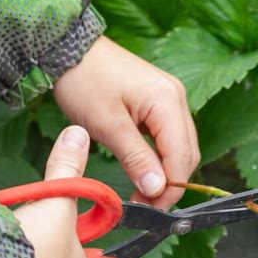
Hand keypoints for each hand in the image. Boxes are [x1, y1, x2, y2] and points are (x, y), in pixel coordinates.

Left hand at [54, 36, 200, 209]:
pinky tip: (146, 169)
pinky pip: (170, 137)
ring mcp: (171, 99)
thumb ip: (136, 158)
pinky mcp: (161, 102)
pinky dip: (161, 157)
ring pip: (181, 147)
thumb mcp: (107, 125)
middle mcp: (177, 99)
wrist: (70, 49)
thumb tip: (157, 189)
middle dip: (171, 183)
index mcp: (168, 102)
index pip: (182, 156)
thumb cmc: (84, 82)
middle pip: (187, 153)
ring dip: (166, 172)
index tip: (151, 209)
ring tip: (144, 191)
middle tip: (146, 204)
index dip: (171, 188)